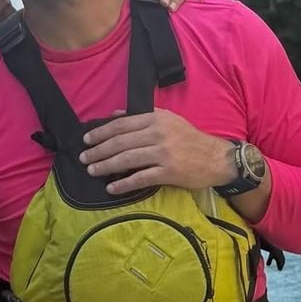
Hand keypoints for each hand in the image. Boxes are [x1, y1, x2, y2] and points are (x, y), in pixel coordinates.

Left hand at [80, 109, 235, 194]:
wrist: (216, 158)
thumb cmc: (190, 139)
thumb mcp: (168, 119)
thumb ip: (141, 116)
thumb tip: (114, 114)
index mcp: (155, 119)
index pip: (121, 125)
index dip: (101, 132)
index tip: (86, 140)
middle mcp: (157, 133)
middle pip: (120, 142)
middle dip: (98, 151)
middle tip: (84, 158)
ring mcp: (163, 153)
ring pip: (126, 159)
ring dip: (105, 166)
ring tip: (92, 170)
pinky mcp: (168, 172)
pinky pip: (140, 178)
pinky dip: (123, 183)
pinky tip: (112, 187)